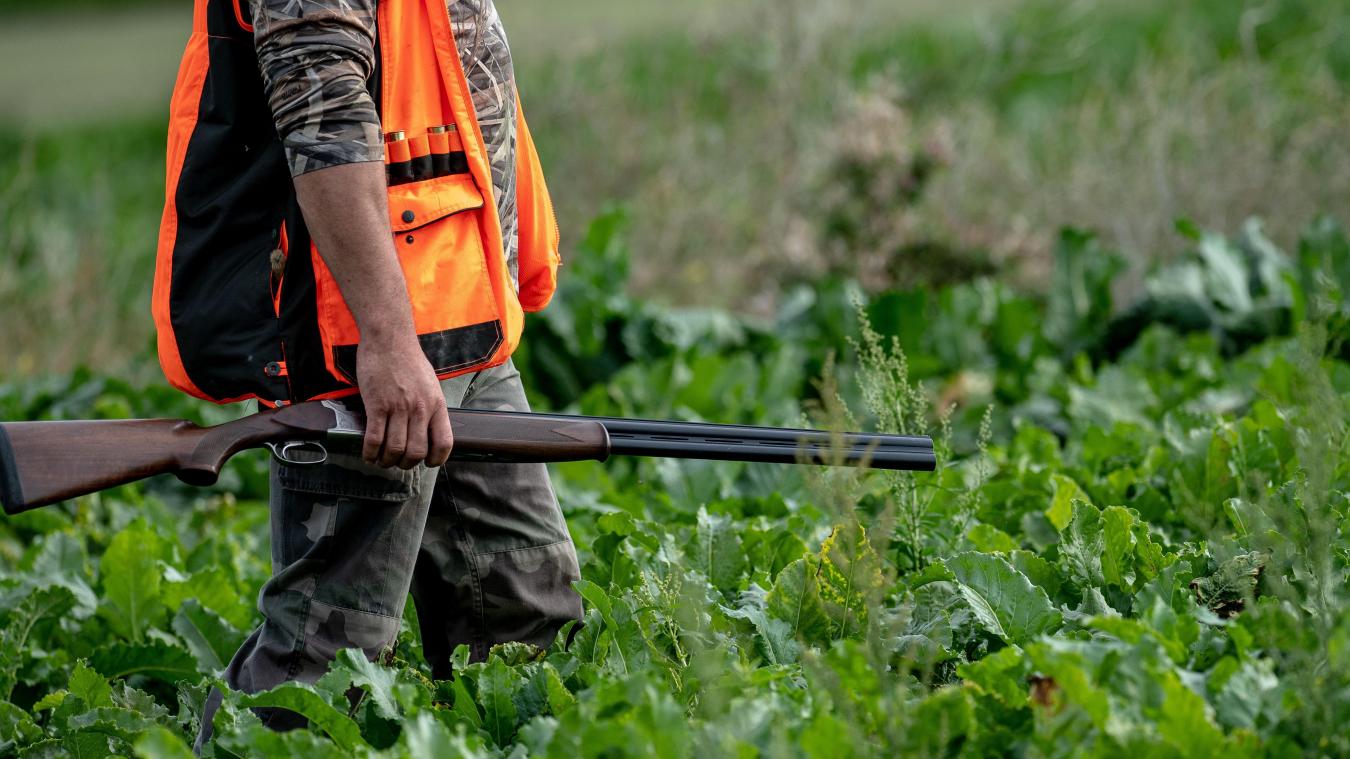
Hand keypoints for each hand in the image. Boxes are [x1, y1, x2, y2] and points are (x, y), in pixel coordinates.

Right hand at [355, 337, 452, 468]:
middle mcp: (420, 409)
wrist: (389, 339)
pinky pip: (374, 438)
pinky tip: (369, 455)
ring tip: (382, 460)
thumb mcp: (430, 384)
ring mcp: (398, 407)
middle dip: (407, 464)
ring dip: (387, 461)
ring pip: (395, 448)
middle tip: (398, 462)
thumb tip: (427, 429)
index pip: (444, 442)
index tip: (427, 463)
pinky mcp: (377, 404)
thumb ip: (430, 407)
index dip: (437, 459)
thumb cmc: (408, 360)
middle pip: (416, 451)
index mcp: (436, 404)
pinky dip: (371, 452)